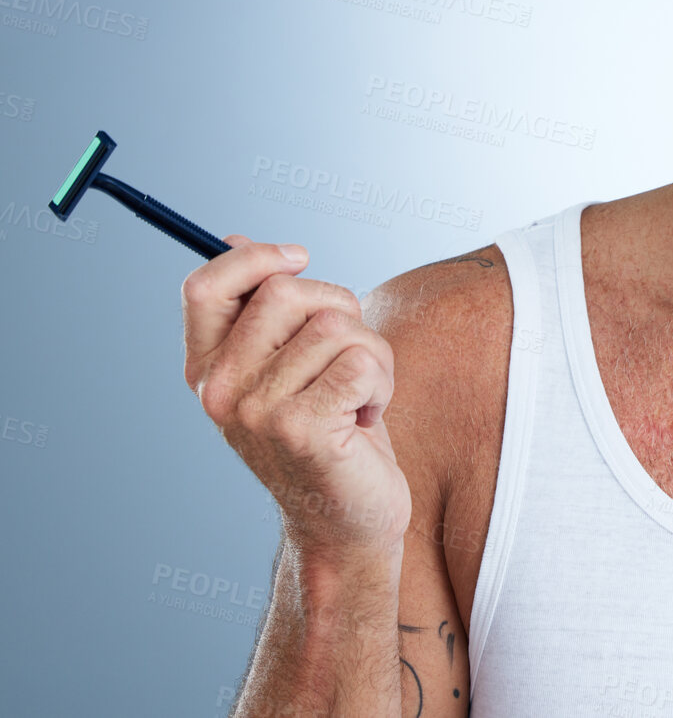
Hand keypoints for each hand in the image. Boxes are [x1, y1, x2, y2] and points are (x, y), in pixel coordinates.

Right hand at [182, 235, 410, 556]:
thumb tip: (235, 238)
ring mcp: (256, 412)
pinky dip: (382, 384)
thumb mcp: (289, 365)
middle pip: (287, 292)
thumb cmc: (329, 431)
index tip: (300, 257)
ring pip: (338, 326)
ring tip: (357, 400)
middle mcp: (221, 390)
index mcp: (208, 368)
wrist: (348, 520)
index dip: (255, 258)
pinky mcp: (300, 430)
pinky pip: (364, 362)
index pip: (204, 286)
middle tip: (347, 361)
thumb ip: (261, 309)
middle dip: (342, 311)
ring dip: (372, 356)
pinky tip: (364, 421)